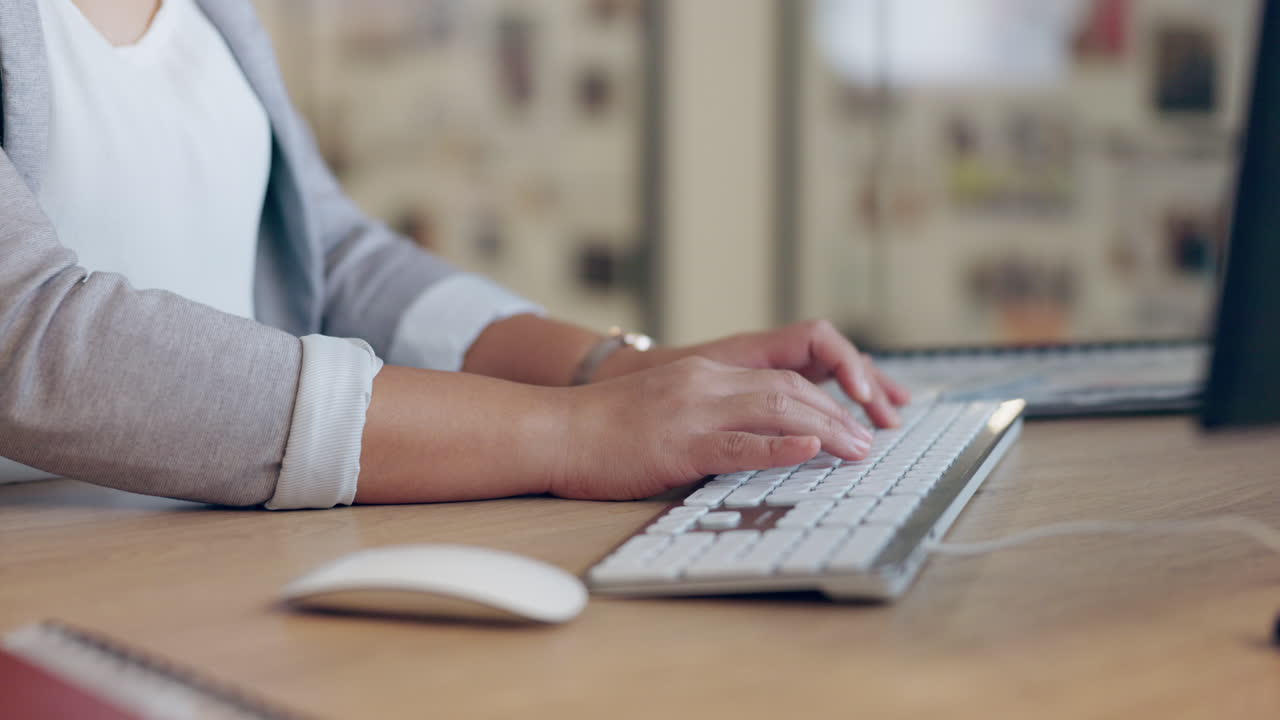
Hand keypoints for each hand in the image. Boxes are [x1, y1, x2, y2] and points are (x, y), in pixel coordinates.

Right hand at [603, 320, 910, 427]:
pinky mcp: (679, 443)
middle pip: (789, 389)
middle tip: (871, 438)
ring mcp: (692, 411)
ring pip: (775, 410)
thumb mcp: (663, 410)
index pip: (781, 378)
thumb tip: (750, 442)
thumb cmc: (602, 431)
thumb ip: (707, 417)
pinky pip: (739, 444)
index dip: (825, 398)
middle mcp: (704, 384)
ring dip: (825, 429)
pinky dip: (779, 447)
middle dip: (838, 413)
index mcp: (703, 375)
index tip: (853, 420)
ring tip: (858, 449)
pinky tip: (810, 450)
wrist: (554, 431)